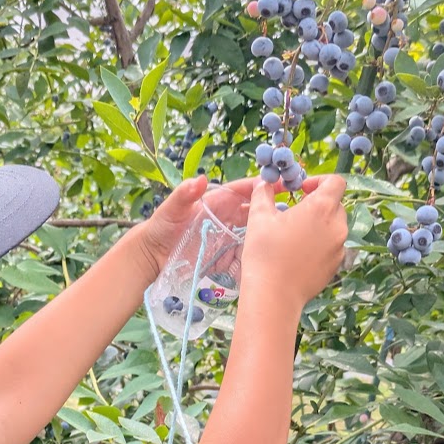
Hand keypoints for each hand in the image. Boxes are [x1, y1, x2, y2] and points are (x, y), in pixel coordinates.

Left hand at [135, 174, 292, 279]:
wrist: (152, 256)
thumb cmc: (161, 227)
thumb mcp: (170, 209)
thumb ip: (184, 195)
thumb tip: (198, 180)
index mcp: (218, 202)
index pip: (245, 191)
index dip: (265, 186)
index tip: (284, 184)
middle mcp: (226, 219)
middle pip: (256, 212)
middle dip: (273, 212)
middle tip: (291, 216)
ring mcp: (227, 239)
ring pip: (254, 235)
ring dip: (266, 237)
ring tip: (282, 241)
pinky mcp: (224, 258)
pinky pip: (244, 258)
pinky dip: (254, 260)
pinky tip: (265, 263)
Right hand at [240, 174, 347, 308]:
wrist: (273, 296)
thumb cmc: (265, 254)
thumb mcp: (259, 218)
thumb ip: (263, 194)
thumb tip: (264, 184)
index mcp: (321, 208)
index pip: (335, 181)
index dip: (319, 180)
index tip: (302, 190)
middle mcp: (337, 226)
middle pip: (335, 204)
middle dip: (318, 204)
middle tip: (294, 214)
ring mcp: (339, 248)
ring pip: (334, 227)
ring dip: (319, 226)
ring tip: (295, 237)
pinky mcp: (335, 266)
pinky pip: (331, 247)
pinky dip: (319, 245)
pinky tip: (298, 256)